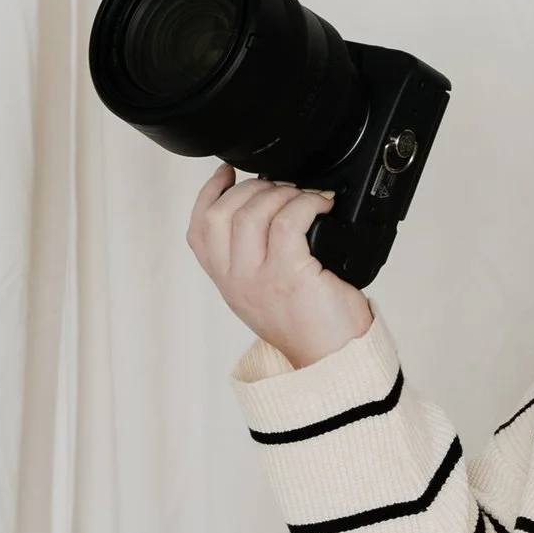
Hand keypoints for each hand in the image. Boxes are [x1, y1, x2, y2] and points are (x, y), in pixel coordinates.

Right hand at [187, 163, 375, 368]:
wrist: (334, 361)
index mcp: (228, 283)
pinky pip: (289, 221)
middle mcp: (236, 281)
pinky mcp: (289, 275)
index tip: (227, 172)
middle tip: (283, 188)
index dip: (209, 193)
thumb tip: (268, 211)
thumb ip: (255, 261)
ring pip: (253, 213)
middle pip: (223, 213)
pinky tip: (322, 204)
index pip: (199, 230)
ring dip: (282, 193)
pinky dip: (307, 203)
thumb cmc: (311, 326)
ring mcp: (259, 279)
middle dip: (253, 187)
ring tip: (305, 197)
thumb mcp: (266, 294)